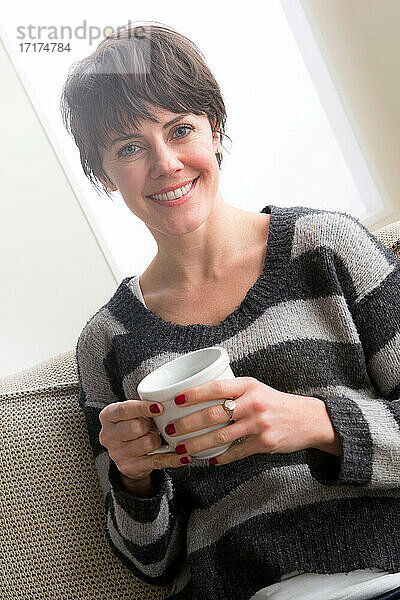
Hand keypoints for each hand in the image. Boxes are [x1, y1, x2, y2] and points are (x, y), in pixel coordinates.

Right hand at [98, 399, 190, 480]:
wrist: (126, 452)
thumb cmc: (133, 424)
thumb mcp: (133, 412)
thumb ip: (145, 404)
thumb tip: (170, 398)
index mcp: (108, 416)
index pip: (124, 410)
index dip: (143, 408)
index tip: (160, 407)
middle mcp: (108, 435)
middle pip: (136, 427)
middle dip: (151, 425)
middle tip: (157, 424)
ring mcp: (117, 453)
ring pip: (148, 443)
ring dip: (158, 439)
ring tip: (159, 437)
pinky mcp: (130, 467)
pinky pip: (157, 461)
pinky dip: (173, 458)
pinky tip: (184, 456)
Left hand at [166, 377, 341, 464]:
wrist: (309, 419)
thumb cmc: (276, 403)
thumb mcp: (256, 389)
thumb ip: (233, 392)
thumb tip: (199, 397)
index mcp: (248, 385)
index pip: (216, 387)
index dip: (194, 394)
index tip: (175, 400)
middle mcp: (253, 403)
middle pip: (213, 414)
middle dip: (187, 424)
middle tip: (170, 429)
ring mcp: (259, 424)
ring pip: (220, 437)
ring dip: (198, 444)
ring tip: (182, 448)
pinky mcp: (264, 443)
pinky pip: (236, 452)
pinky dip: (220, 458)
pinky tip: (209, 460)